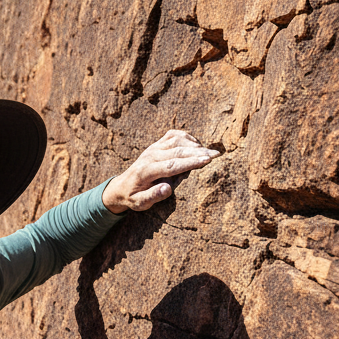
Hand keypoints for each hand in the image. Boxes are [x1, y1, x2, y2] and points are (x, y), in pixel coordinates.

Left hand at [101, 129, 219, 212]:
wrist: (121, 185)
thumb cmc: (133, 197)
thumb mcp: (139, 203)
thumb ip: (152, 197)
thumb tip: (167, 189)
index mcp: (147, 171)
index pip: (172, 165)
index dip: (191, 162)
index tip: (207, 161)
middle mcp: (150, 156)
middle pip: (178, 151)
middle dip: (198, 152)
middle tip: (217, 155)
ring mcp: (153, 148)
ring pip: (177, 140)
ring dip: (194, 144)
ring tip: (210, 152)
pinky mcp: (156, 144)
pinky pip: (173, 135)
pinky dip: (187, 137)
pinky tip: (197, 145)